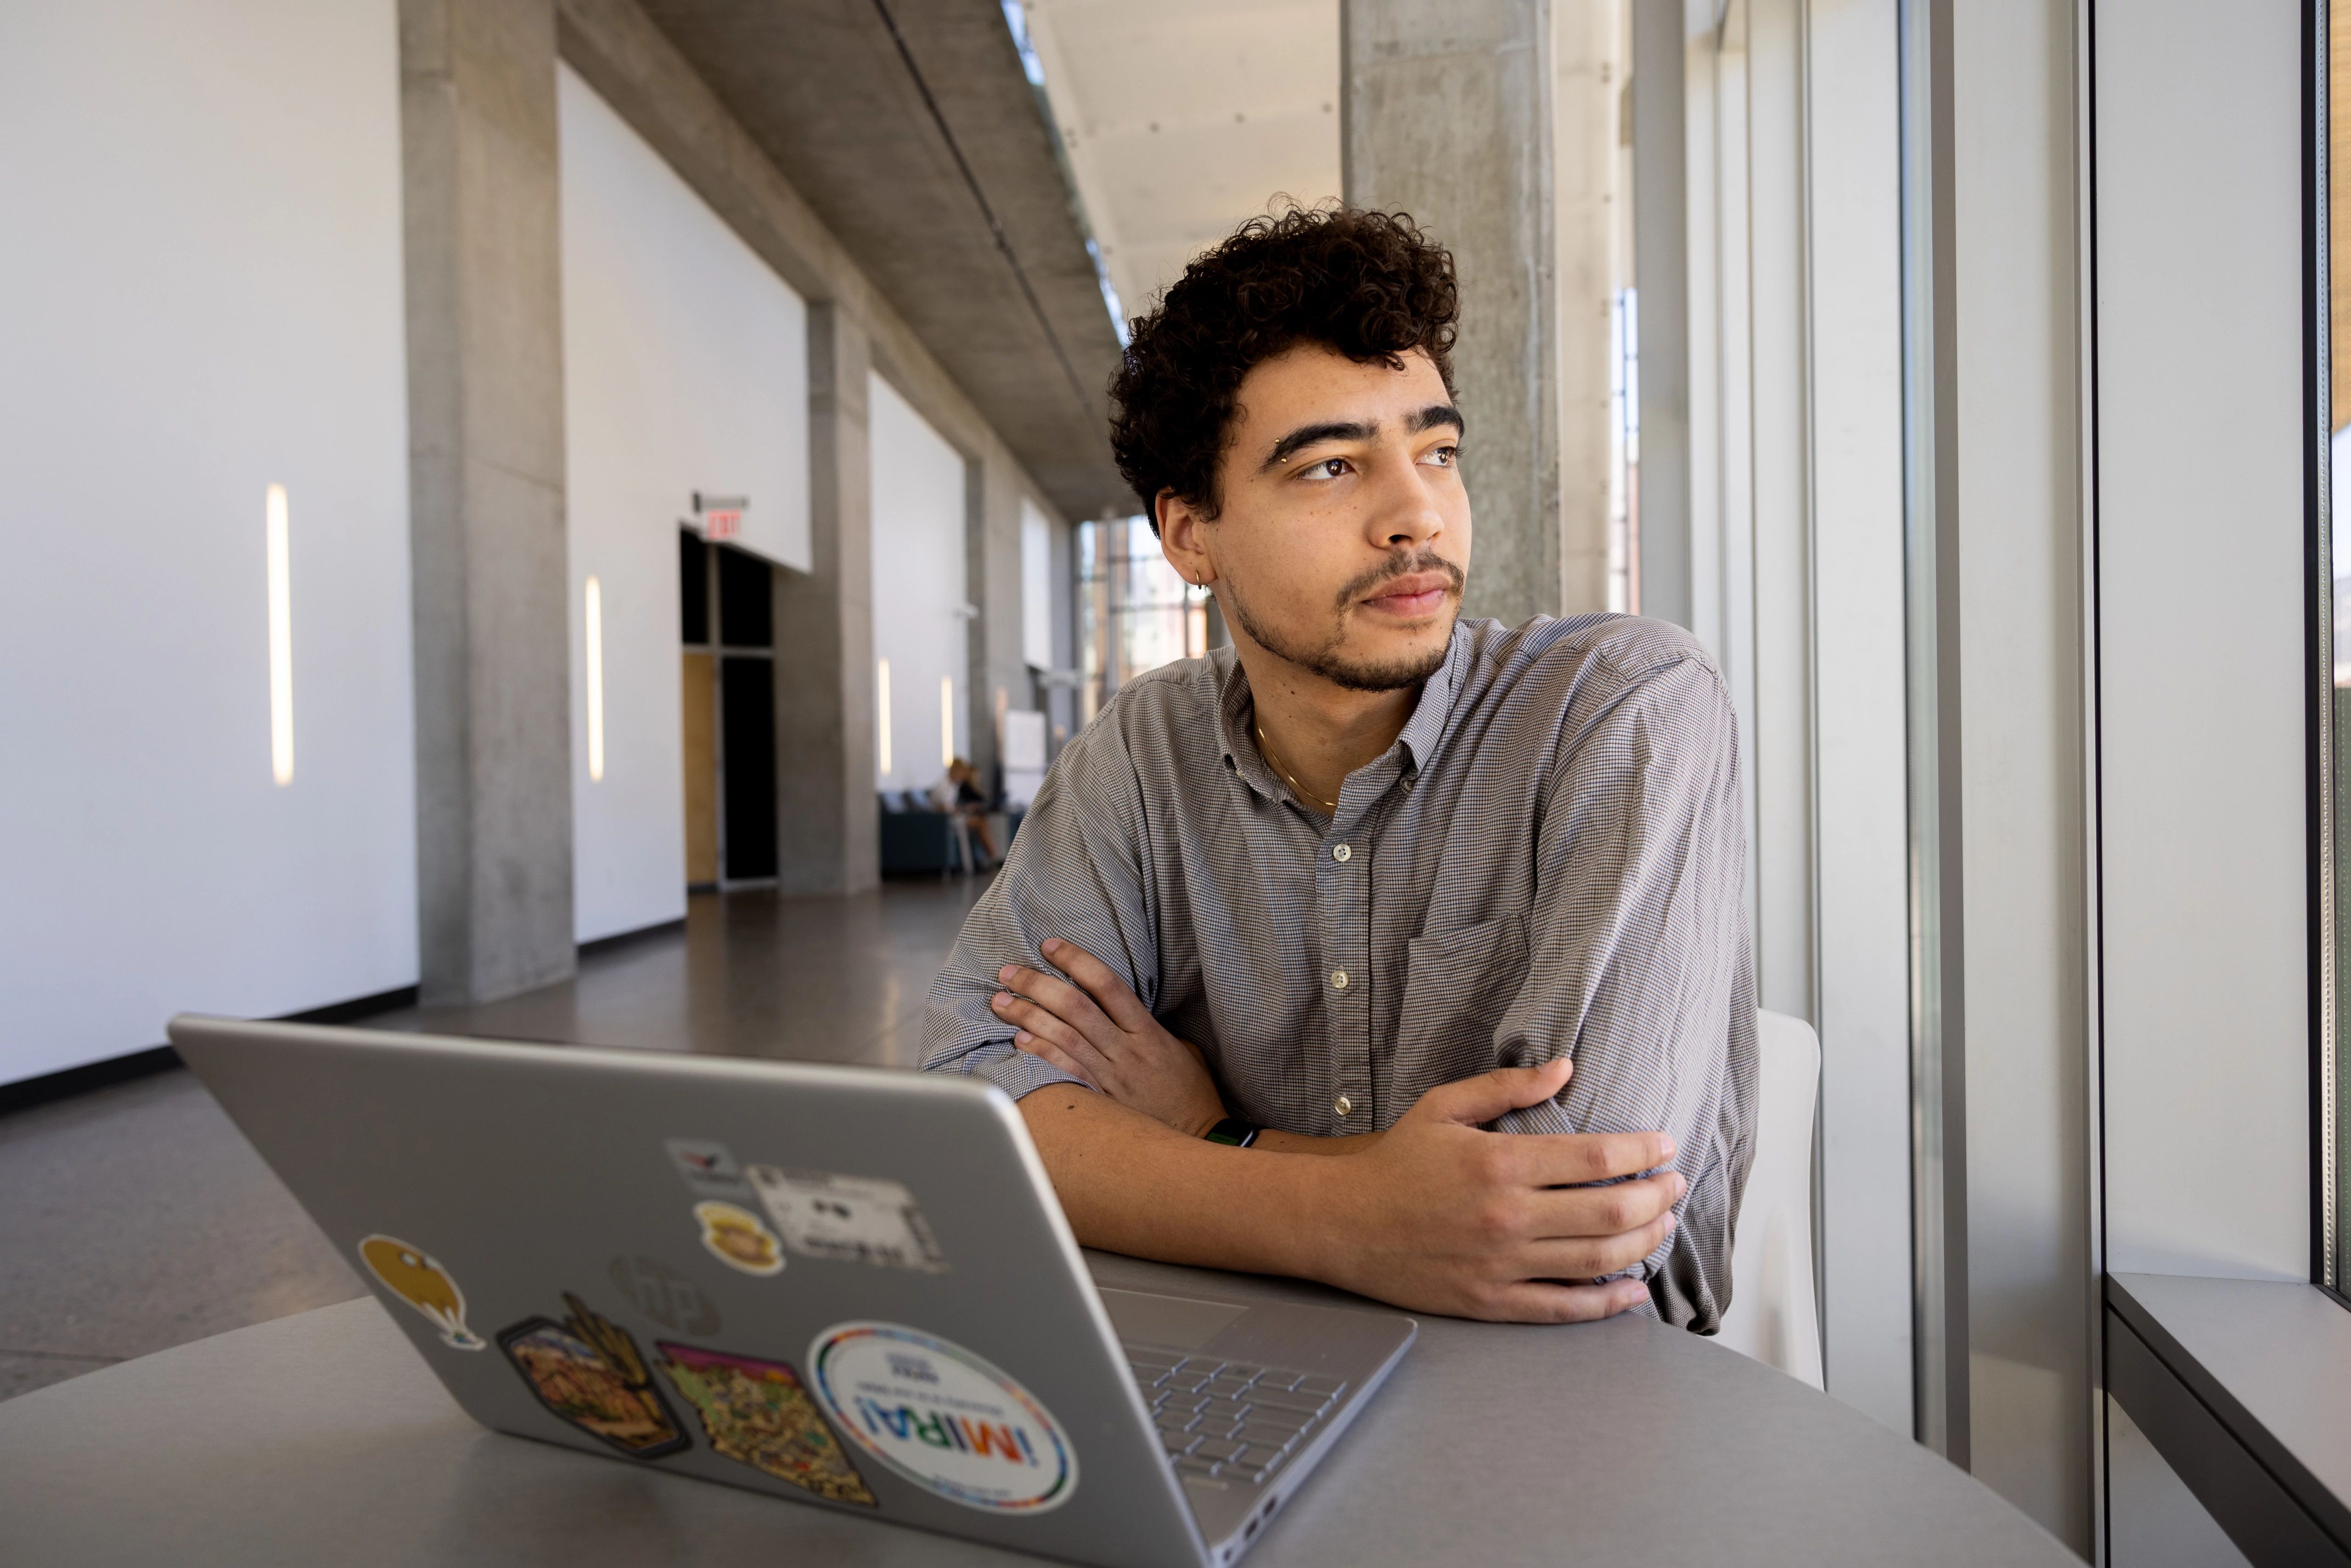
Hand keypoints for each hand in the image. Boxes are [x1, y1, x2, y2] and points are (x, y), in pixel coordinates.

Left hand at [991, 939, 1228, 1137]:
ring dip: (1027, 1016)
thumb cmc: (1191, 1094)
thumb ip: (1151, 1028)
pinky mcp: (1100, 1102)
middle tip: (1008, 972)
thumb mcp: (1184, 1051)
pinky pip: (1064, 1072)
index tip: (1050, 946)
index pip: (1108, 985)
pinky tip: (1018, 1040)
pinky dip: (1039, 1053)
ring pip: (1062, 1037)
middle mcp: (1126, 1051)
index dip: (1077, 960)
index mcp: (1148, 1032)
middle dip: (1037, 985)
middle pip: (1075, 1007)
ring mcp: (1111, 1077)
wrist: (1198, 1139)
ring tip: (1001, 1002)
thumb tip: (1121, 1010)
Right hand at [1299, 1057, 1682, 1322]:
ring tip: (1663, 1225)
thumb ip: (1507, 1087)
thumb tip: (1565, 1067)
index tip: (1666, 1147)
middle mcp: (1508, 1217)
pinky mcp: (1492, 1302)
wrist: (1342, 1225)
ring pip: (1598, 1259)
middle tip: (1675, 1185)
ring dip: (1644, 1242)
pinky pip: (1565, 1308)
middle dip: (1657, 1196)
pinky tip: (1633, 1290)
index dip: (1642, 1151)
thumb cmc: (1395, 1164)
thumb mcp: (1443, 1108)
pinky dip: (1608, 1303)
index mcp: (1499, 1164)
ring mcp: (1502, 1265)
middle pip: (1610, 1210)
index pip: (1596, 1158)